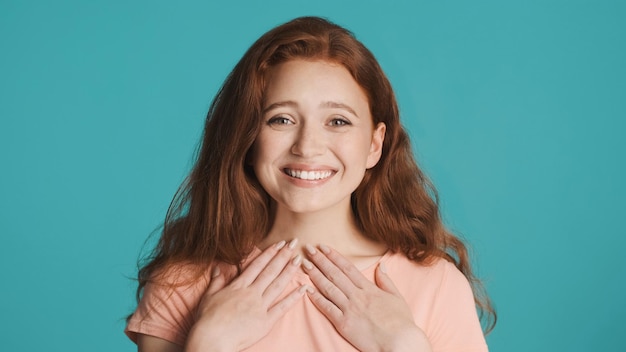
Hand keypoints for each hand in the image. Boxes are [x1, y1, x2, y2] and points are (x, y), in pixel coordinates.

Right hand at [185, 240, 305, 351]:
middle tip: (294, 243)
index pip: (257, 265)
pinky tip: (303, 288)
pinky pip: (282, 307)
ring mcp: (260, 307)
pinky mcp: (266, 322)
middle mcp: (252, 293)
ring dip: (290, 271)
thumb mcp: (208, 296)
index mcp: (239, 286)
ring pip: (278, 285)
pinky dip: (294, 298)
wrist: (212, 340)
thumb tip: (217, 267)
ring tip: (299, 259)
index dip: (270, 252)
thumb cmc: (207, 320)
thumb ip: (216, 281)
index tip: (279, 243)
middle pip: (270, 271)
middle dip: (283, 256)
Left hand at [302, 245, 432, 351]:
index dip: (334, 256)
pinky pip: (327, 308)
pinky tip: (307, 289)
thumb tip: (381, 265)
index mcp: (369, 288)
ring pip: (328, 288)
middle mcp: (357, 296)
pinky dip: (316, 298)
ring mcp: (349, 309)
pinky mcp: (344, 324)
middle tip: (308, 248)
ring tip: (304, 264)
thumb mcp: (397, 297)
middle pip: (335, 274)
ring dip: (315, 275)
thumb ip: (386, 281)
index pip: (347, 268)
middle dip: (320, 260)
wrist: (400, 342)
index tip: (323, 247)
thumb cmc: (401, 322)